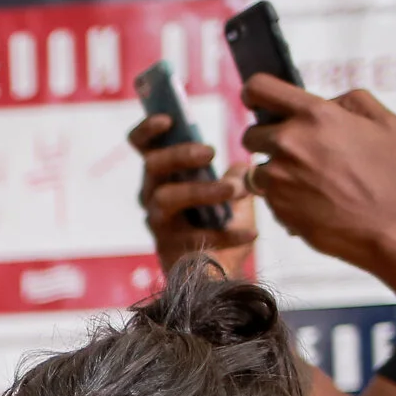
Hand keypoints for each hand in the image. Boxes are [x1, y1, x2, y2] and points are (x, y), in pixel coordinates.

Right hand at [130, 113, 258, 268]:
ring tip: (234, 190)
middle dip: (179, 154)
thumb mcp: (235, 195)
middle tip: (210, 152)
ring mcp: (157, 224)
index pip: (143, 147)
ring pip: (165, 198)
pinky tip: (252, 233)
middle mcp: (152, 196)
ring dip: (201, 190)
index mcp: (165, 176)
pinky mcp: (168, 249)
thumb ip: (237, 176)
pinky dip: (227, 233)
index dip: (148, 130)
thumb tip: (246, 162)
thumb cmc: (224, 229)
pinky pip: (194, 236)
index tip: (168, 119)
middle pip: (152, 166)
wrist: (223, 276)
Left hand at [238, 77, 395, 270]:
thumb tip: (326, 101)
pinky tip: (312, 202)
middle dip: (266, 141)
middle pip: (249, 134)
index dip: (253, 93)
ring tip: (309, 182)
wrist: (387, 226)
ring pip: (256, 169)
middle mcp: (289, 141)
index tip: (255, 101)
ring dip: (274, 173)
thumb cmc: (390, 175)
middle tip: (294, 153)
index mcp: (315, 114)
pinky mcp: (275, 205)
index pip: (259, 88)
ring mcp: (278, 176)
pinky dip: (283, 198)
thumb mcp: (385, 123)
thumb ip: (352, 101)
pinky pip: (267, 197)